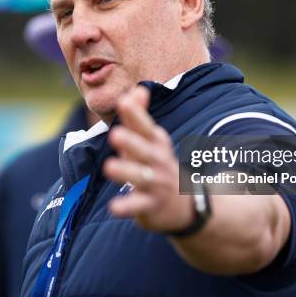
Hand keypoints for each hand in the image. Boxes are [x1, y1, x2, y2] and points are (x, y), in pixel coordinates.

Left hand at [103, 85, 193, 231]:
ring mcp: (157, 184)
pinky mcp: (151, 205)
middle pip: (144, 150)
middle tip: (115, 135)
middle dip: (131, 142)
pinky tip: (114, 207)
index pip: (145, 127)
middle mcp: (158, 161)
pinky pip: (139, 206)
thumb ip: (138, 117)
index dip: (136, 115)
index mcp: (156, 143)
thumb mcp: (151, 141)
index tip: (124, 101)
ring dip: (126, 171)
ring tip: (109, 167)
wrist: (187, 204)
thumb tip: (136, 89)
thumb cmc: (158, 165)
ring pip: (141, 177)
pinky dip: (127, 206)